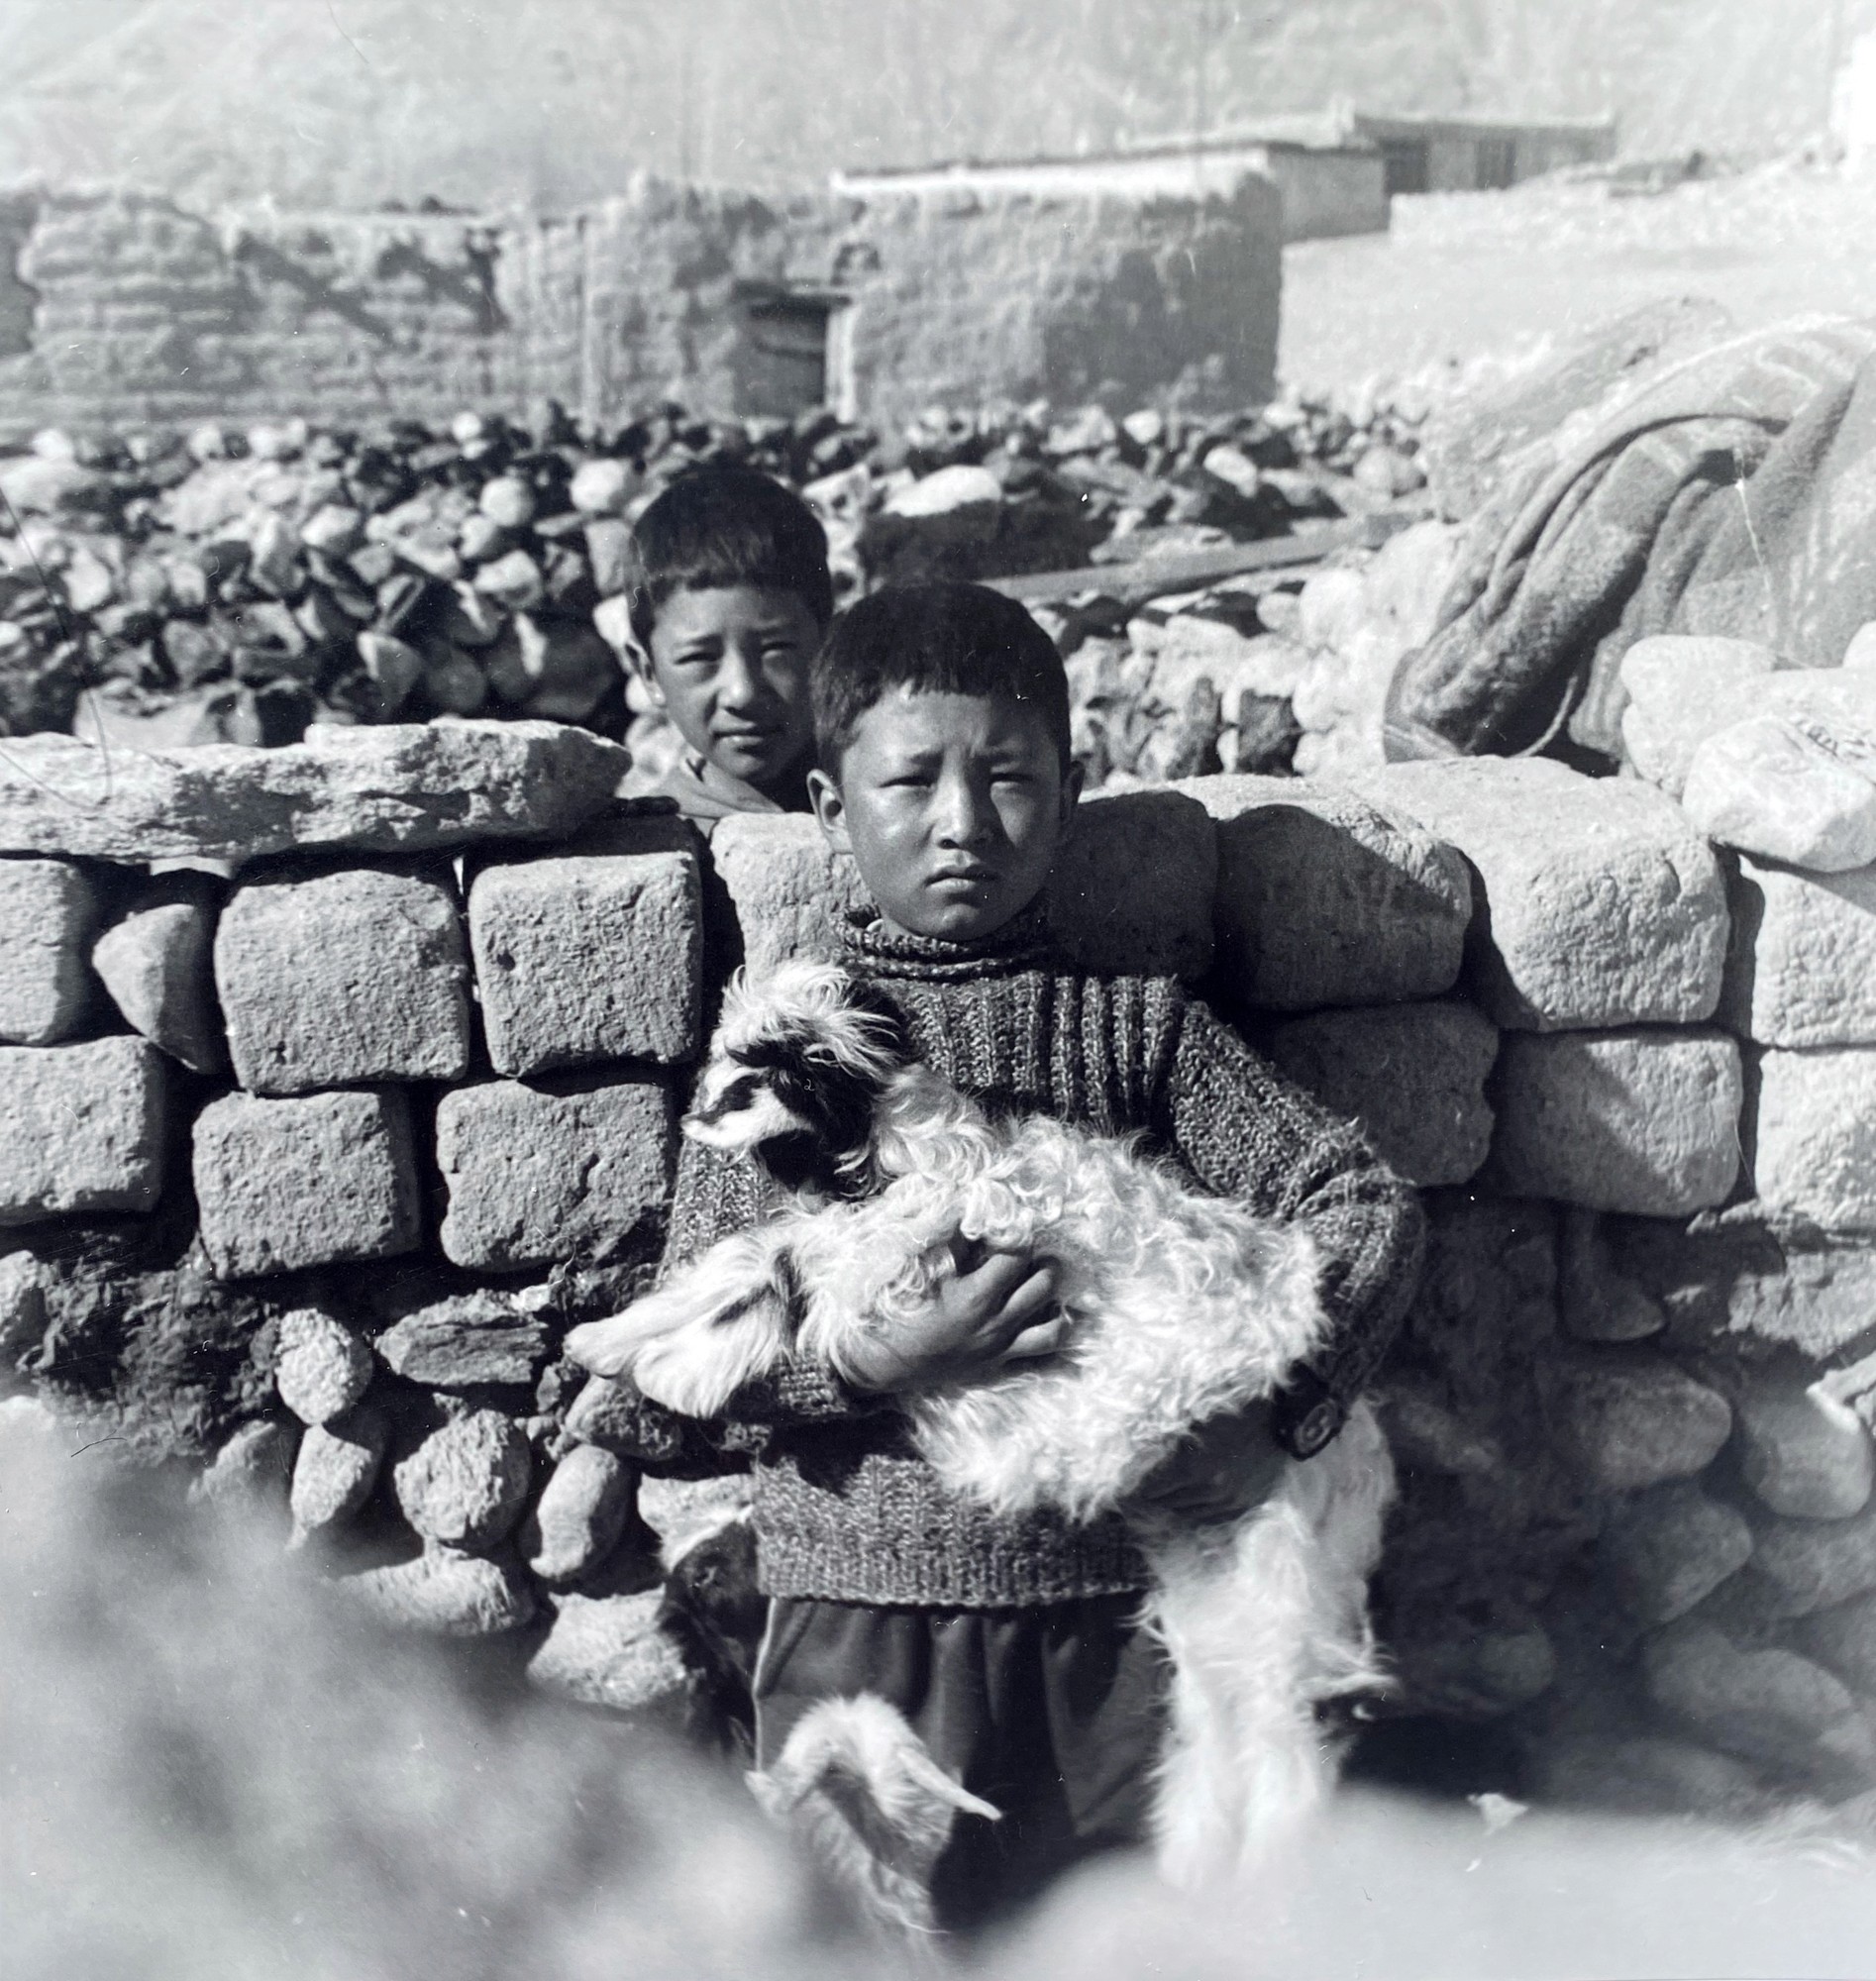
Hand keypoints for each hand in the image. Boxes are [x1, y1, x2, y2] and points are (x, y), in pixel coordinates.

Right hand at [843, 1237, 1063, 1394]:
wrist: (880, 1364)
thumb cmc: (895, 1313)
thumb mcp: (919, 1270)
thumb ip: (949, 1241)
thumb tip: (970, 1211)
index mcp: (976, 1297)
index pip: (1017, 1256)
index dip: (1020, 1235)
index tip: (1016, 1224)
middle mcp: (995, 1325)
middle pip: (1043, 1287)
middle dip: (1047, 1263)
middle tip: (1040, 1250)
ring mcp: (999, 1350)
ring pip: (1052, 1330)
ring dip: (1057, 1305)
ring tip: (1048, 1286)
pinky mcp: (996, 1369)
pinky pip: (1037, 1360)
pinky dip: (1048, 1339)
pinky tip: (1050, 1321)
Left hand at [1133, 1401, 1285, 1524]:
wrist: (1281, 1416)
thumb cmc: (1231, 1405)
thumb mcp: (1190, 1416)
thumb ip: (1163, 1440)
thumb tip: (1133, 1456)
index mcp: (1191, 1465)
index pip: (1148, 1489)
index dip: (1129, 1490)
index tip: (1117, 1489)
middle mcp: (1209, 1489)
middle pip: (1164, 1503)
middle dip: (1149, 1497)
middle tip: (1136, 1491)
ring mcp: (1229, 1501)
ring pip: (1186, 1514)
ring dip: (1170, 1505)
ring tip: (1160, 1496)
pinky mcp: (1244, 1505)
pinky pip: (1210, 1519)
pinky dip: (1194, 1512)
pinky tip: (1186, 1503)